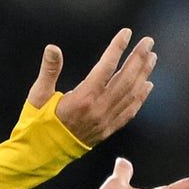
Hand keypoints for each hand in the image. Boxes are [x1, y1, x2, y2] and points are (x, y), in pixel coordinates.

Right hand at [26, 28, 156, 145]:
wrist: (41, 155)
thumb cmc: (37, 124)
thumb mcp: (38, 96)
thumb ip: (48, 71)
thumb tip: (53, 47)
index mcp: (82, 99)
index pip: (105, 68)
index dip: (117, 48)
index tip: (126, 33)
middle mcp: (98, 110)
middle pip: (125, 80)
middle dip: (138, 58)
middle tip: (148, 42)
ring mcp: (105, 121)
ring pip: (130, 94)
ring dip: (143, 74)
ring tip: (151, 58)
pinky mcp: (107, 130)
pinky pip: (129, 112)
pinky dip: (140, 97)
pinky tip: (147, 85)